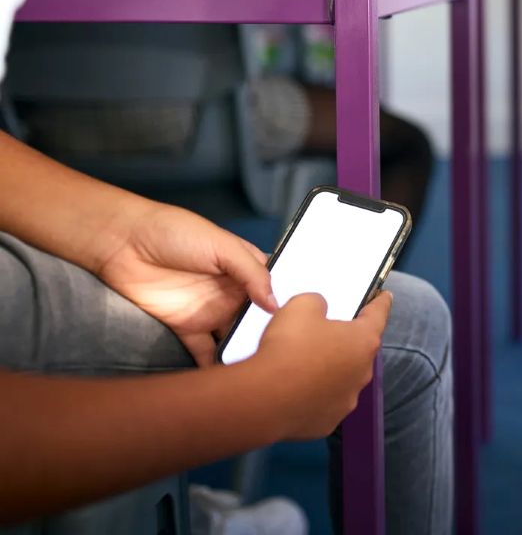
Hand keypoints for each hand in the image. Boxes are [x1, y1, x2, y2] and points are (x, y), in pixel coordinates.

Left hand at [95, 204, 276, 366]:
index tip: (305, 324)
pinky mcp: (186, 328)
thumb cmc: (176, 232)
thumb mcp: (222, 245)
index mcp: (245, 267)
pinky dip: (215, 366)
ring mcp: (210, 311)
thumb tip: (276, 304)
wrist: (123, 244)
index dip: (289, 305)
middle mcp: (232, 292)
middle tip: (285, 354)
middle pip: (258, 319)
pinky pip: (205, 352)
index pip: (275, 288)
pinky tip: (229, 381)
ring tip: (262, 371)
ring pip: (235, 338)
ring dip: (246, 352)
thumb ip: (251, 272)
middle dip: (270, 335)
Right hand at [254, 291, 391, 438]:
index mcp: (363, 341)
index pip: (378, 315)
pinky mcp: (326, 424)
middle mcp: (362, 373)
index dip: (380, 302)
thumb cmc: (289, 347)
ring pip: (343, 379)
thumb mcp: (302, 306)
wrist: (263, 399)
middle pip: (359, 351)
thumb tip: (319, 314)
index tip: (385, 296)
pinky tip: (296, 390)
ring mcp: (346, 402)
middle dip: (347, 341)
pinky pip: (324, 402)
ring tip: (306, 365)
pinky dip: (315, 395)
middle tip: (327, 334)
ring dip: (331, 371)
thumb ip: (318, 304)